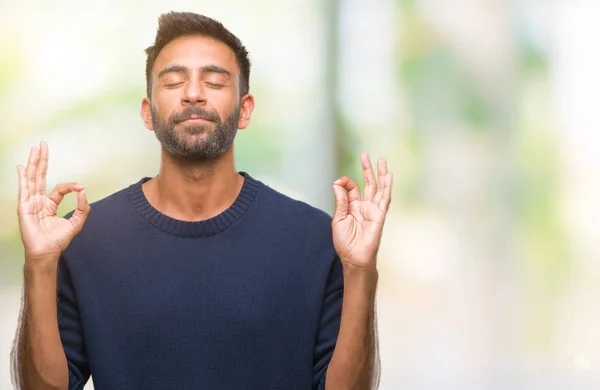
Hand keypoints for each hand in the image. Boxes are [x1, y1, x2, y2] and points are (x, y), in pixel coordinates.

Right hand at [17, 142, 89, 262]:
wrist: (47, 252)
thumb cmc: (58, 240)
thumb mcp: (76, 222)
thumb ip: (82, 207)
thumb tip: (83, 190)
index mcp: (49, 205)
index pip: (59, 188)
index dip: (71, 186)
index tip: (80, 187)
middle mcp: (39, 201)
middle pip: (40, 177)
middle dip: (42, 161)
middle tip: (43, 145)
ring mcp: (30, 203)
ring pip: (32, 179)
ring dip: (33, 163)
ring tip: (34, 149)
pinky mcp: (24, 207)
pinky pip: (24, 190)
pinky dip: (23, 178)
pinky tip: (21, 167)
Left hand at [332, 153, 392, 269]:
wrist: (354, 258)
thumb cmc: (345, 243)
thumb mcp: (338, 219)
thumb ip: (341, 201)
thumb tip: (337, 183)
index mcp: (353, 207)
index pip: (352, 188)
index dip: (345, 182)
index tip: (339, 182)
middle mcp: (364, 206)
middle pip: (368, 184)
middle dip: (367, 169)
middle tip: (365, 155)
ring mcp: (373, 210)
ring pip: (379, 188)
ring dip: (381, 174)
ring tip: (382, 161)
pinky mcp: (380, 215)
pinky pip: (385, 198)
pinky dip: (387, 187)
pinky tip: (389, 176)